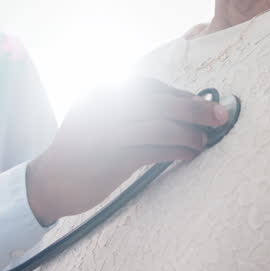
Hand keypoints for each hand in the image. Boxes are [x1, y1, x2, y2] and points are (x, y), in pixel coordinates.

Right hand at [25, 78, 228, 224]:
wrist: (49, 183)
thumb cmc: (81, 153)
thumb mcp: (98, 121)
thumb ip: (129, 111)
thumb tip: (178, 107)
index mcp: (99, 92)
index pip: (148, 87)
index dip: (179, 95)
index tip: (199, 104)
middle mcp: (103, 105)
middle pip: (160, 102)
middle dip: (195, 108)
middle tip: (220, 116)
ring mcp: (108, 130)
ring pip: (162, 125)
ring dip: (189, 133)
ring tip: (202, 142)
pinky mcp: (114, 157)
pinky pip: (156, 150)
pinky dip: (178, 150)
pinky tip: (189, 155)